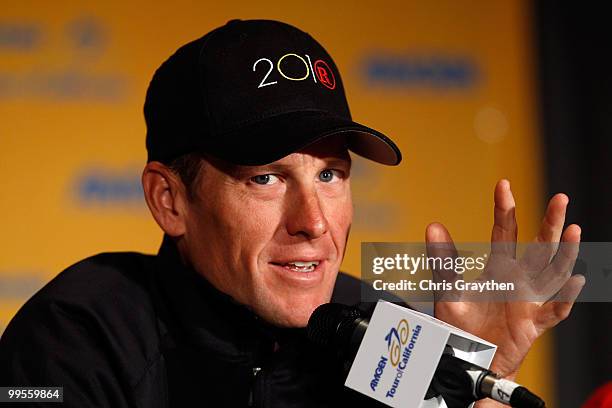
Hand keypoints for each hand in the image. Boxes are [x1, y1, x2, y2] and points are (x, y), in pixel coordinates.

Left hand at [426, 180, 584, 405]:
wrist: (466, 360)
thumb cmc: (459, 327)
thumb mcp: (447, 292)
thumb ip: (443, 261)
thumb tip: (433, 225)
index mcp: (497, 270)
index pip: (504, 233)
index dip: (505, 209)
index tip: (504, 185)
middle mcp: (518, 281)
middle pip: (539, 247)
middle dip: (550, 223)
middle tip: (560, 198)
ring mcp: (528, 301)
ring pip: (553, 273)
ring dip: (564, 253)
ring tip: (573, 229)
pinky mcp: (533, 324)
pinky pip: (553, 310)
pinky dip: (564, 297)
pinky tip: (575, 280)